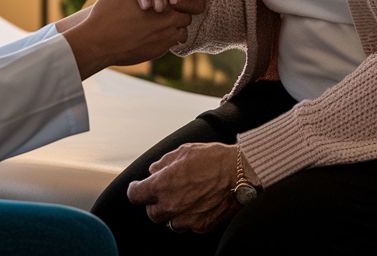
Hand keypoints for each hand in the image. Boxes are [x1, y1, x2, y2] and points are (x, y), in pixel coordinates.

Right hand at [61, 0, 191, 78]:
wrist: (99, 41)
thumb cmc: (107, 12)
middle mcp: (167, 13)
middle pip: (191, 7)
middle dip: (184, 6)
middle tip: (176, 6)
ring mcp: (167, 32)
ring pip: (185, 24)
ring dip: (179, 21)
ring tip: (166, 20)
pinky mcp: (163, 48)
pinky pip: (178, 40)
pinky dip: (173, 36)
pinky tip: (160, 33)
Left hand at [126, 142, 240, 233]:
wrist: (241, 173)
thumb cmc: (214, 159)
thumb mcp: (183, 151)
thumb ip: (163, 163)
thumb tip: (153, 171)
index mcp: (163, 184)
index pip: (135, 195)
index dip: (135, 189)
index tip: (137, 187)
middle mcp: (172, 204)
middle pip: (151, 213)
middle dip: (154, 203)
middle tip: (164, 192)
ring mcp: (187, 218)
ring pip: (169, 223)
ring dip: (171, 213)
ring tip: (182, 199)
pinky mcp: (202, 226)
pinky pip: (188, 227)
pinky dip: (188, 218)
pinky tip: (196, 205)